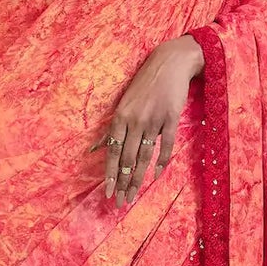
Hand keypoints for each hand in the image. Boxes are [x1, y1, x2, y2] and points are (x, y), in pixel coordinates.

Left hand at [91, 34, 204, 207]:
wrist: (170, 63)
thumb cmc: (145, 84)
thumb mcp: (124, 103)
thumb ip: (113, 128)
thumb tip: (96, 149)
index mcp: (120, 116)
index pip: (113, 151)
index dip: (110, 174)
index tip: (108, 192)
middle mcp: (134, 120)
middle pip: (127, 158)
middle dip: (123, 183)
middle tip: (120, 202)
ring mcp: (153, 120)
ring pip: (144, 156)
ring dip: (138, 178)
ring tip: (133, 196)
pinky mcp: (171, 118)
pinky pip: (165, 145)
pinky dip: (161, 161)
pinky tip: (155, 176)